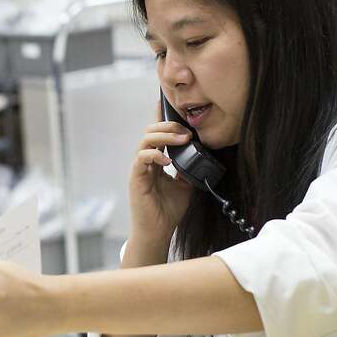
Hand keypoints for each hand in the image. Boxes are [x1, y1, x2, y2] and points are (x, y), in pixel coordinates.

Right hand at [130, 100, 194, 244]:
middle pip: (151, 131)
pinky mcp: (136, 177)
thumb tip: (200, 154)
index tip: (171, 105)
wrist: (158, 231)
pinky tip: (167, 159)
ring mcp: (139, 168)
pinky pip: (141, 158)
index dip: (163, 118)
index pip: (158, 134)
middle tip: (186, 131)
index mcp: (156, 160)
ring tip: (181, 139)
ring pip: (146, 140)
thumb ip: (189, 168)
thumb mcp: (186, 185)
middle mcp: (146, 161)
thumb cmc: (168, 210)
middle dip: (169, 126)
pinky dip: (154, 154)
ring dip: (164, 136)